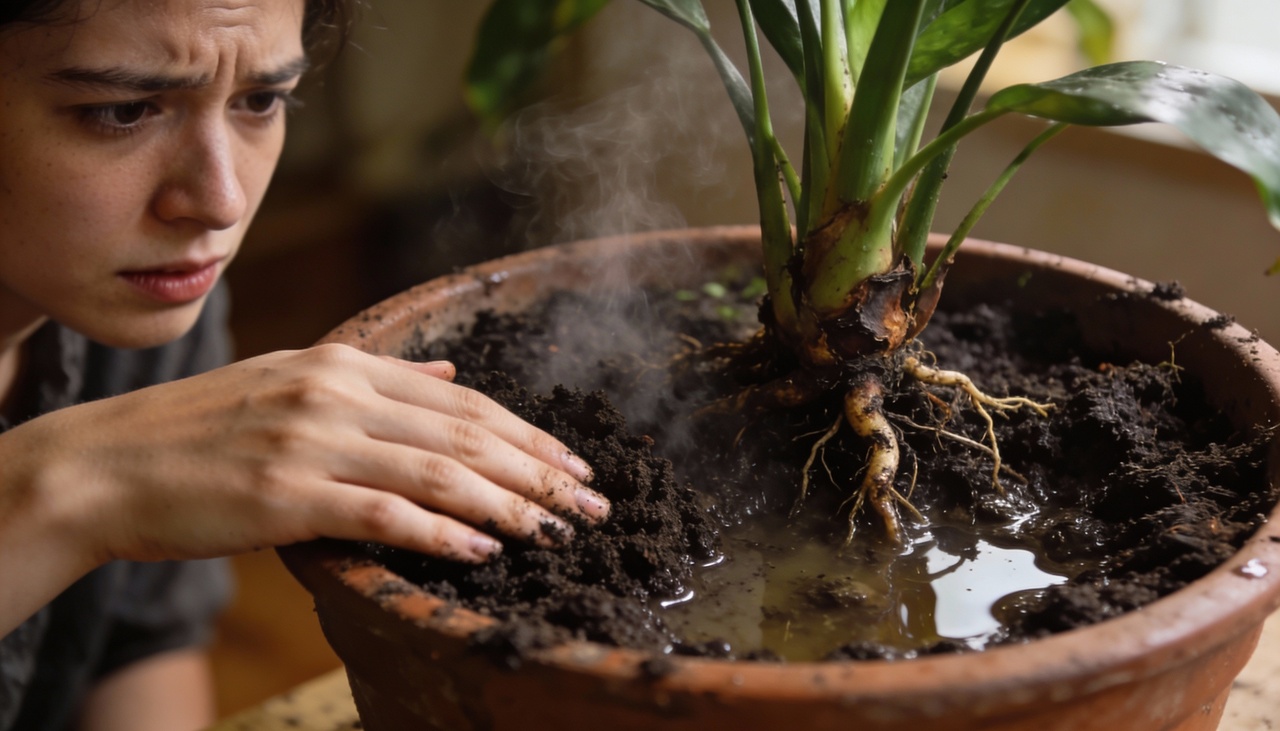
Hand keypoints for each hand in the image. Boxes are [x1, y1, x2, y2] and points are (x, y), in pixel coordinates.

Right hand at [7, 344, 607, 568]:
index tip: (573, 464)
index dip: (528, 433)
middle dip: (540, 471)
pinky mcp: (286, 495)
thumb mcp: (290, 380)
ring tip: (557, 531)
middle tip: (592, 504)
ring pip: (439, 472)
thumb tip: (446, 373)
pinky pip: (383, 514)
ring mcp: (312, 442)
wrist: (105, 464)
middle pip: (467, 434)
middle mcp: (337, 393)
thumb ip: (376, 377)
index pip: (463, 399)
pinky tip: (483, 550)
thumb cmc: (200, 431)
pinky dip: (441, 532)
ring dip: (510, 504)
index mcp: (343, 363)